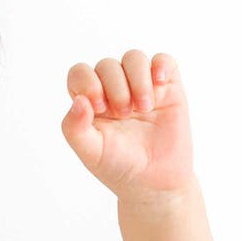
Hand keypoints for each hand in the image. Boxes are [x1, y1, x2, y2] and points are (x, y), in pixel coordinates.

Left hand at [60, 50, 193, 201]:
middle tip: (124, 114)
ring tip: (143, 108)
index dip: (86, 82)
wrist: (154, 182)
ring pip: (133, 58)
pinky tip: (159, 84)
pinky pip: (163, 60)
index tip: (98, 107)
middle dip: (115, 87)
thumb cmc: (118, 167)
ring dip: (137, 79)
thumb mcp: (90, 152)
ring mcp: (140, 86)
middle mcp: (113, 91)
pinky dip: (160, 66)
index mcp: (90, 104)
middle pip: (107, 65)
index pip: (79, 74)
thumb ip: (74, 128)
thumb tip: (78, 100)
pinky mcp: (167, 87)